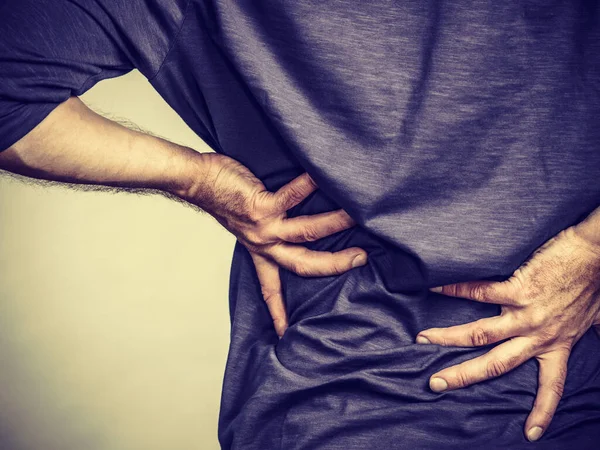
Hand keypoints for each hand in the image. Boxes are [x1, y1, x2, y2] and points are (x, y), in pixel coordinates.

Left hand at [187, 153, 367, 336]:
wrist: (200, 181)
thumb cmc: (226, 198)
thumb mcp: (248, 225)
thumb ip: (273, 229)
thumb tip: (302, 222)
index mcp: (260, 252)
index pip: (271, 289)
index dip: (279, 312)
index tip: (286, 334)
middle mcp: (264, 244)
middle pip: (302, 265)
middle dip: (334, 265)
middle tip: (362, 259)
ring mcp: (263, 227)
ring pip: (305, 231)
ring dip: (334, 223)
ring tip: (357, 214)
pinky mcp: (261, 206)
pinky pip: (290, 196)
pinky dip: (308, 186)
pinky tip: (321, 175)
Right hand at [416, 226, 599, 441]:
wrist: (597, 253)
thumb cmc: (594, 281)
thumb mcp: (593, 318)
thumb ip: (587, 330)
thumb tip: (596, 335)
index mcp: (558, 344)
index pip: (551, 386)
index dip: (542, 411)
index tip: (530, 433)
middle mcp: (539, 335)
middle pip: (496, 365)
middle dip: (463, 376)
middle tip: (436, 383)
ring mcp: (526, 313)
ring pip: (481, 334)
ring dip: (448, 337)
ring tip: (424, 339)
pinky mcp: (518, 289)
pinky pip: (480, 292)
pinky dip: (456, 289)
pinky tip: (436, 288)